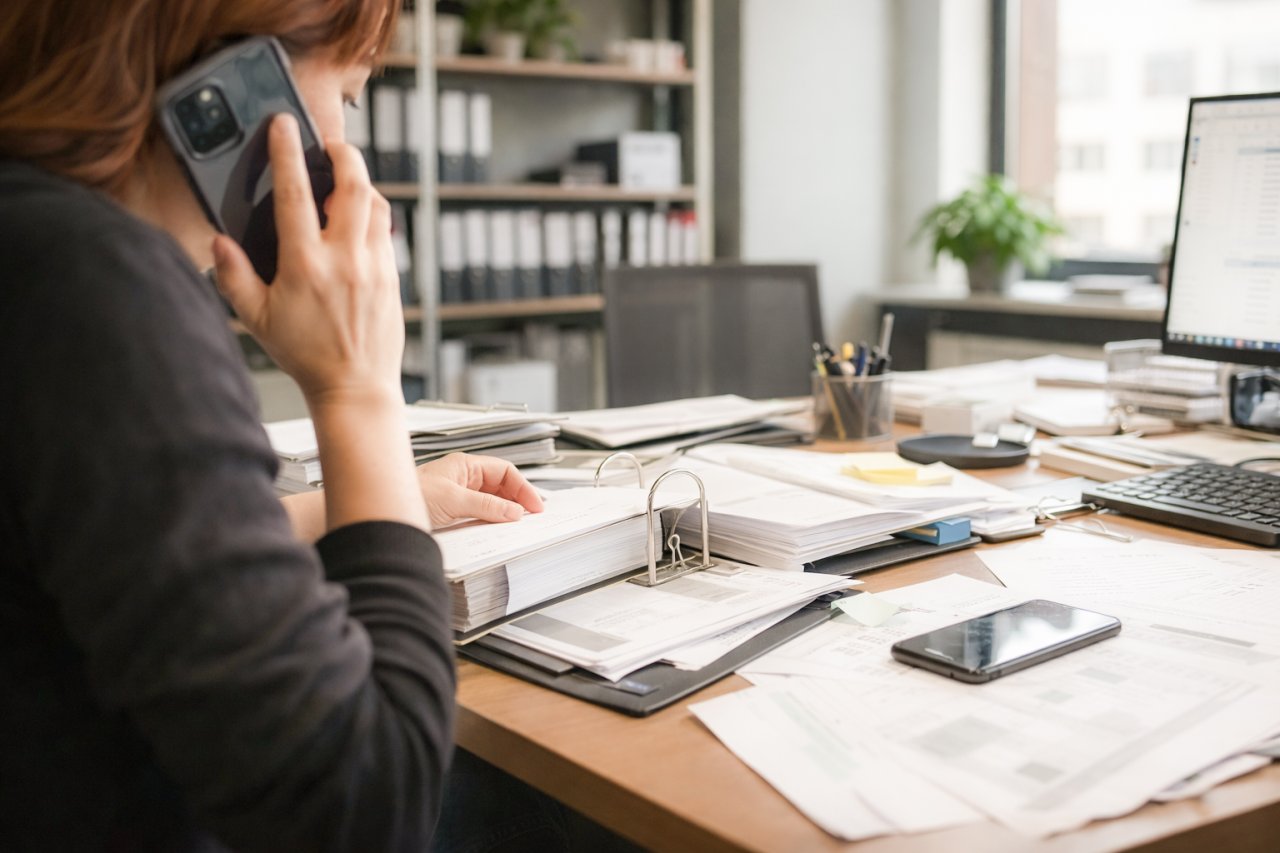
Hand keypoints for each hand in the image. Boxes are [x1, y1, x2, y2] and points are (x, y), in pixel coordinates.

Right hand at [212, 114, 401, 406]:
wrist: (355, 387)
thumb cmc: (306, 356)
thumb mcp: (257, 319)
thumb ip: (234, 277)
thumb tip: (219, 243)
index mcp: (305, 265)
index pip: (295, 193)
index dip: (287, 152)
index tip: (284, 125)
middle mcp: (345, 260)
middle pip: (353, 186)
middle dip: (344, 155)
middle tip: (330, 146)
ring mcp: (374, 267)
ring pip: (376, 205)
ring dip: (361, 184)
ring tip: (344, 180)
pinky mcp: (393, 277)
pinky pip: (386, 232)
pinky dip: (373, 215)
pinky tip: (357, 219)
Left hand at [417, 453, 544, 528]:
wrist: (381, 516)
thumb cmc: (408, 496)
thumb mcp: (453, 500)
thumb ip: (486, 506)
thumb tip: (514, 511)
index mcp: (465, 466)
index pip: (505, 472)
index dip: (523, 488)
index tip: (535, 506)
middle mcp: (464, 478)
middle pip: (501, 486)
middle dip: (518, 499)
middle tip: (533, 517)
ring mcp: (459, 496)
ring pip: (492, 501)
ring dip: (505, 512)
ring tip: (518, 525)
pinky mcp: (453, 513)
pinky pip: (480, 515)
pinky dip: (492, 522)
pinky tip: (496, 531)